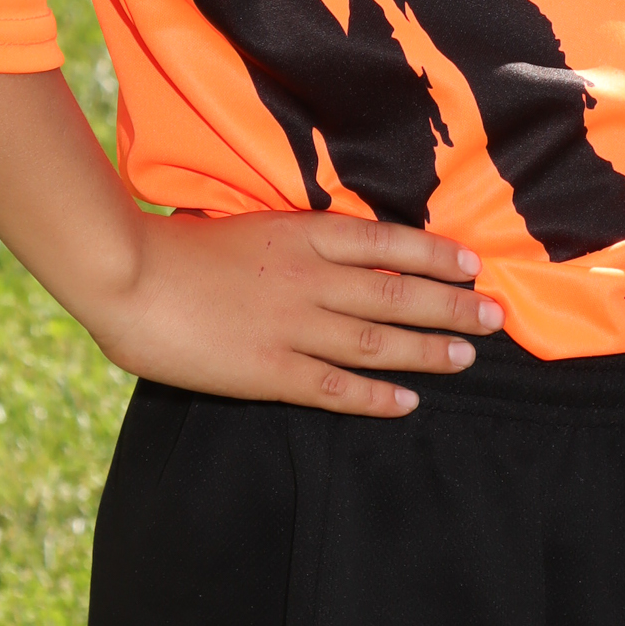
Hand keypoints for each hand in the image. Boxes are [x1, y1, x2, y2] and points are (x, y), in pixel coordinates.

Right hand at [93, 208, 502, 416]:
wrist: (129, 276)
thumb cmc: (177, 246)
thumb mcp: (247, 224)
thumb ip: (292, 238)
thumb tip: (335, 250)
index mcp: (301, 233)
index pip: (388, 241)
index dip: (435, 254)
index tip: (472, 264)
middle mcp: (309, 276)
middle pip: (398, 291)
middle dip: (452, 304)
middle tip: (494, 316)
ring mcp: (292, 324)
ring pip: (378, 339)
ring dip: (428, 348)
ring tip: (467, 356)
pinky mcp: (269, 370)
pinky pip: (335, 387)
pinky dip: (376, 395)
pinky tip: (407, 401)